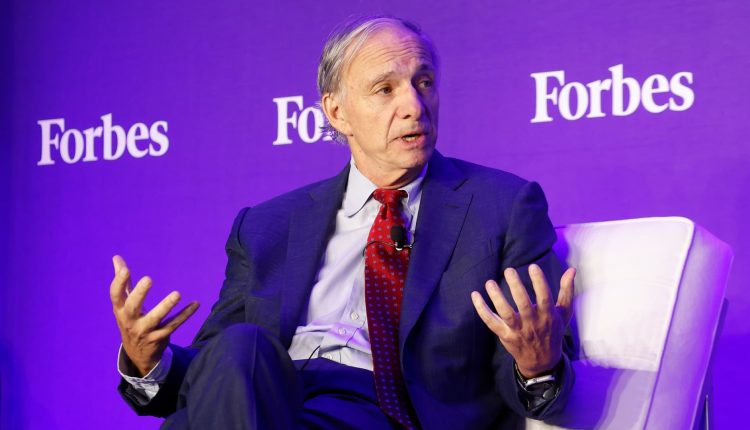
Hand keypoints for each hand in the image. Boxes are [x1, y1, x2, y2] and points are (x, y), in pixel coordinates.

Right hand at [110, 255, 199, 375]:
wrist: (137, 354)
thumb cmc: (131, 320)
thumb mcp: (123, 304)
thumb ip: (123, 281)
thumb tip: (116, 257)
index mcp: (120, 309)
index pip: (116, 295)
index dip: (119, 283)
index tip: (126, 269)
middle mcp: (130, 320)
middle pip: (132, 307)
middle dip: (140, 294)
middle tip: (148, 279)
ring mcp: (145, 331)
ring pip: (156, 318)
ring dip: (166, 306)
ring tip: (177, 294)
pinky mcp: (159, 337)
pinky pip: (173, 325)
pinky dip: (185, 315)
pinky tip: (196, 304)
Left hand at [471, 264, 574, 377]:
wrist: (543, 361)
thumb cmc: (553, 332)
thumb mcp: (563, 313)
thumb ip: (566, 290)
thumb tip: (571, 270)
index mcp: (548, 316)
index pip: (544, 297)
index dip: (539, 282)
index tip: (533, 266)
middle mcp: (532, 324)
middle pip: (523, 304)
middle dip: (516, 287)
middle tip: (509, 270)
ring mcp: (518, 331)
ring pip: (506, 313)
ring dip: (496, 298)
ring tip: (490, 282)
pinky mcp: (505, 336)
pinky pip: (491, 322)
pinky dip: (481, 310)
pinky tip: (475, 295)